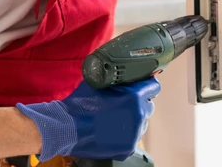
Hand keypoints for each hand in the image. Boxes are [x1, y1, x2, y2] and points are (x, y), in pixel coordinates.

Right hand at [16, 78, 160, 161]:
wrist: (68, 128)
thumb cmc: (82, 104)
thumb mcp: (99, 81)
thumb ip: (115, 78)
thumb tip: (124, 73)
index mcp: (135, 96)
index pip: (154, 87)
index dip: (147, 85)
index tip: (142, 86)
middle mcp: (139, 114)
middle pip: (148, 104)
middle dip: (139, 102)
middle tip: (125, 101)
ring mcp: (134, 133)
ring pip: (142, 122)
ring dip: (133, 118)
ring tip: (117, 117)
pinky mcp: (128, 147)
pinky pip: (133, 136)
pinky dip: (126, 132)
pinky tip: (113, 129)